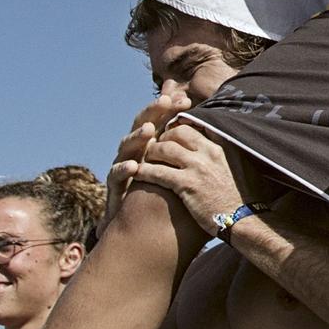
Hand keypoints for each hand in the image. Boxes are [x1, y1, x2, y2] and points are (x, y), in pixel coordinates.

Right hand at [103, 86, 190, 225]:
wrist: (140, 229)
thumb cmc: (163, 197)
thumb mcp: (178, 172)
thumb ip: (190, 153)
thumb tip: (214, 134)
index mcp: (152, 146)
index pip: (160, 121)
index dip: (170, 109)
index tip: (185, 100)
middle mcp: (135, 152)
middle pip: (142, 125)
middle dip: (152, 112)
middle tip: (164, 100)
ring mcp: (123, 166)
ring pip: (126, 146)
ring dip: (137, 137)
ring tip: (148, 130)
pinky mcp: (114, 186)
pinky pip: (116, 175)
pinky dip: (124, 169)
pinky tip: (133, 166)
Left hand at [128, 123, 245, 233]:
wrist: (248, 221)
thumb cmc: (248, 198)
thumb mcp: (245, 166)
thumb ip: (232, 152)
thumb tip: (225, 146)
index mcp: (224, 144)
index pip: (198, 123)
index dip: (182, 125)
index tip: (174, 130)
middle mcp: (210, 151)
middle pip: (178, 132)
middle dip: (164, 136)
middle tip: (157, 144)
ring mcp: (197, 167)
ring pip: (164, 148)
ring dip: (151, 152)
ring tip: (146, 158)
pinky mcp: (186, 185)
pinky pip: (157, 172)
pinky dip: (145, 171)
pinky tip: (138, 174)